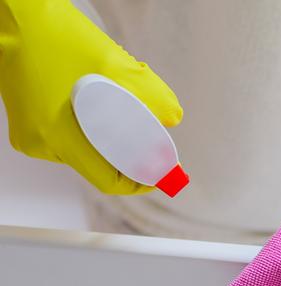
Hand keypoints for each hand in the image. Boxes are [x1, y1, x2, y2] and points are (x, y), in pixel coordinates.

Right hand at [0, 0, 182, 193]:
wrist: (15, 18)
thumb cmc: (57, 37)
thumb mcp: (116, 63)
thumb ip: (153, 96)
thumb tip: (172, 119)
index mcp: (58, 136)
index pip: (109, 181)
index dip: (141, 180)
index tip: (162, 171)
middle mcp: (41, 143)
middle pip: (102, 165)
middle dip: (131, 150)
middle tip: (151, 132)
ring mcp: (32, 136)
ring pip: (88, 149)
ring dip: (113, 133)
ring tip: (119, 98)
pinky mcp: (30, 125)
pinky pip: (73, 135)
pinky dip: (94, 124)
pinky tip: (97, 96)